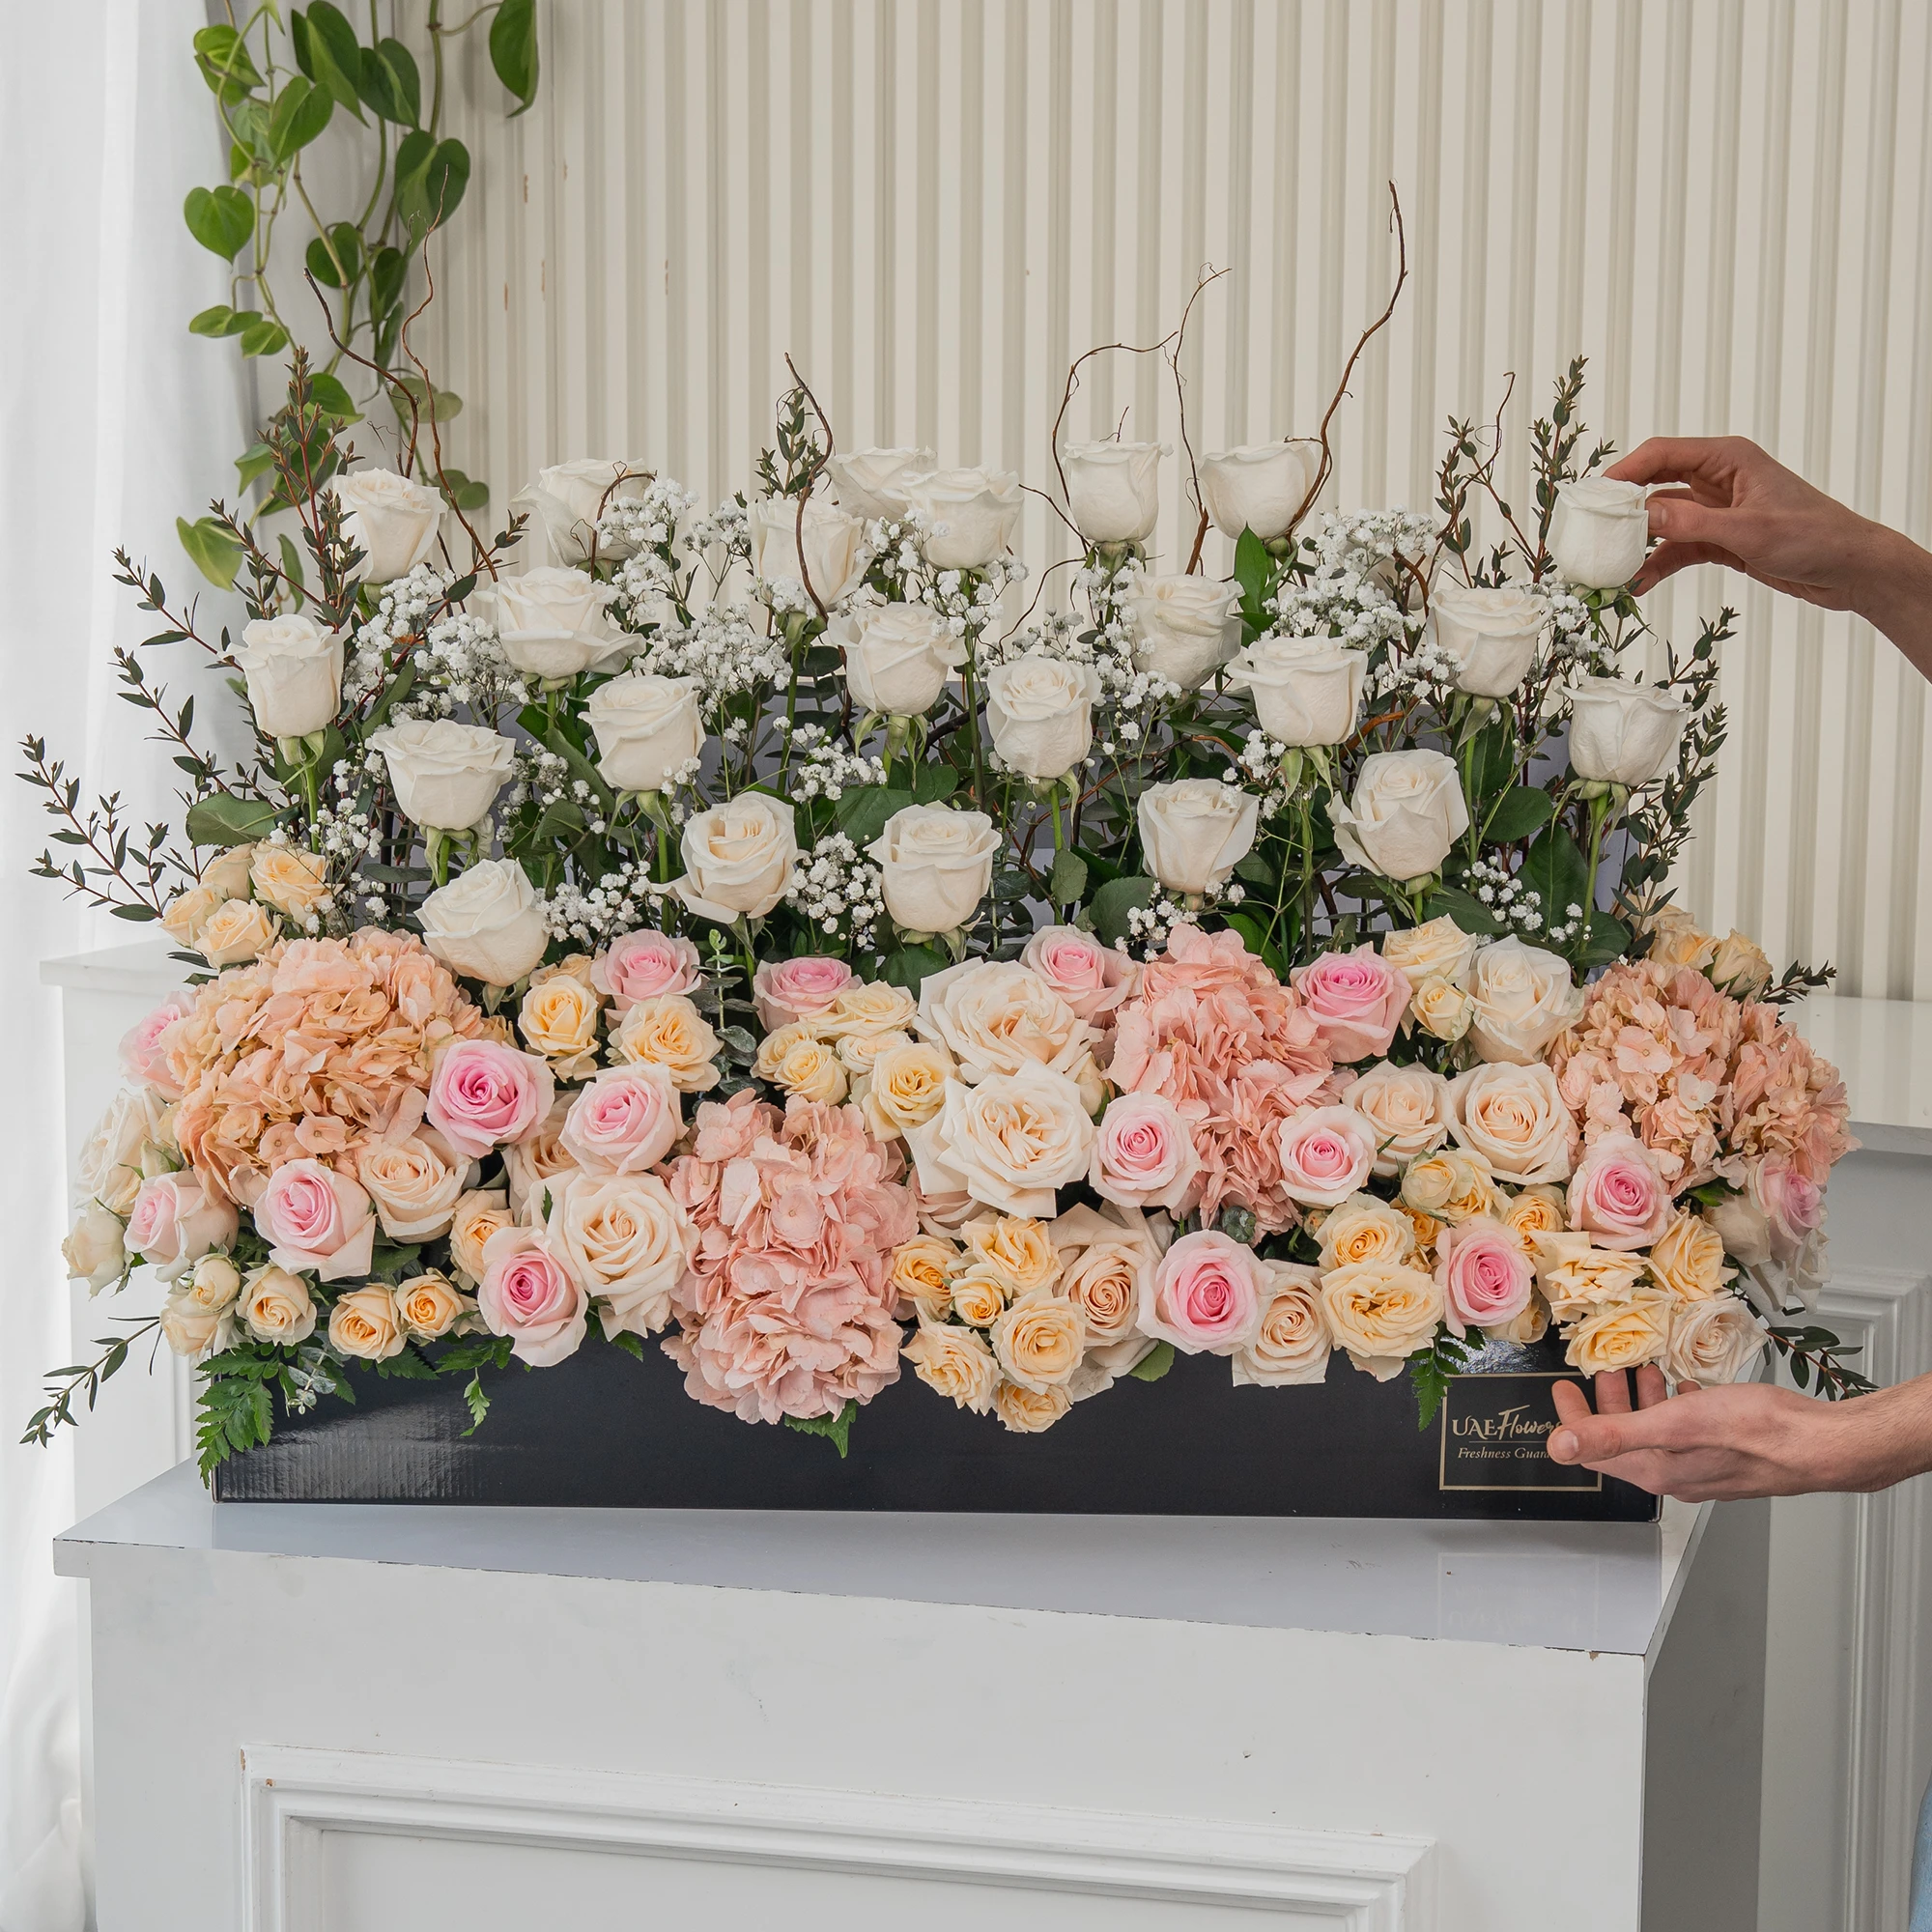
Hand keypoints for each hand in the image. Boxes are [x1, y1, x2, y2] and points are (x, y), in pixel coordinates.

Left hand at [1546, 1366, 1862, 1500]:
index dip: (1572, 1418)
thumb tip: (1560, 1447)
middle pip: (1625, 1439)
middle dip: (1608, 1402)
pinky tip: (1686, 1388)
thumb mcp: (1674, 1423)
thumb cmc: (1755, 1431)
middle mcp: (1677, 1475)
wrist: (1821, 1444)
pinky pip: (1688, 1432)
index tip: (1561, 1387)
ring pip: (1657, 1433)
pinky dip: (1676, 1407)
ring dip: (1643, 1401)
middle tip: (1604, 1369)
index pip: (1595, 1448)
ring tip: (1642, 1370)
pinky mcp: (1728, 1455)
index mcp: (1656, 1470)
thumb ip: (1614, 1434)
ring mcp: (1704, 1467)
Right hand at [1605, 436, 1881, 605]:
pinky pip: (1677, 547)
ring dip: (1638, 543)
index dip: (1624, 472)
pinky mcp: (1720, 538)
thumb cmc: (1813, 536)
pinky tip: (1639, 583)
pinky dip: (1657, 564)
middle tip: (1591, 532)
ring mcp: (1716, 509)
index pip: (1662, 453)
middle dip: (1623, 508)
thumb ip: (1691, 523)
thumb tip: (1640, 516)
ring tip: (1610, 565)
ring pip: (1662, 520)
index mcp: (1727, 458)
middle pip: (1654, 484)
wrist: (1850, 568)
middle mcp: (1717, 478)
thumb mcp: (1748, 530)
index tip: (1594, 497)